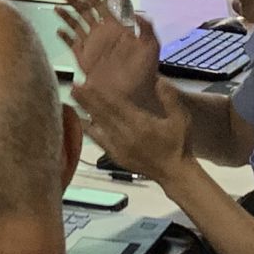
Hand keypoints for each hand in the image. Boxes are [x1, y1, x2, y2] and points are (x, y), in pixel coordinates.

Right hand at [53, 0, 161, 111]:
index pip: (100, 5)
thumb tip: (139, 14)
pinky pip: (72, 44)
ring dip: (67, 15)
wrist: (134, 96)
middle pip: (85, 12)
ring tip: (58, 7)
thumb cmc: (145, 73)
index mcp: (116, 29)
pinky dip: (65, 36)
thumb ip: (147, 29)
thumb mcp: (152, 47)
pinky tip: (59, 30)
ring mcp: (93, 47)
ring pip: (76, 25)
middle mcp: (103, 35)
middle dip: (74, 0)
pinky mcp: (85, 61)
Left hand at [75, 73, 192, 183]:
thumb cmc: (179, 144)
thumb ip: (170, 99)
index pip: (117, 106)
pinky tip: (80, 121)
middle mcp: (126, 135)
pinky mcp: (115, 155)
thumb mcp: (181, 119)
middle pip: (103, 114)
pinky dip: (89, 130)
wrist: (174, 173)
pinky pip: (99, 140)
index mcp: (140, 124)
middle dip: (88, 100)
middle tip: (74, 85)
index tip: (89, 82)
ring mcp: (119, 147)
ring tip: (72, 97)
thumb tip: (159, 80)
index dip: (101, 94)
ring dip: (85, 111)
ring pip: (98, 126)